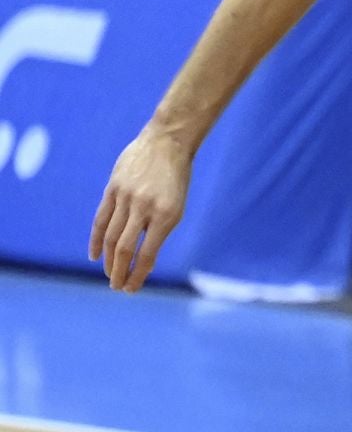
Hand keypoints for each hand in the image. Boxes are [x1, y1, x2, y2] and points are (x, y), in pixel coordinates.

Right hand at [90, 124, 193, 291]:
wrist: (167, 142)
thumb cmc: (176, 178)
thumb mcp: (176, 206)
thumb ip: (158, 230)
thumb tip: (143, 261)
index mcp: (167, 215)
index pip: (147, 254)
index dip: (137, 275)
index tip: (132, 289)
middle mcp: (145, 208)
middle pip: (125, 248)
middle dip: (120, 272)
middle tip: (118, 288)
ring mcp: (126, 197)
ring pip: (111, 236)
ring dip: (109, 260)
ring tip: (110, 276)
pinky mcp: (113, 188)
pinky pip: (101, 219)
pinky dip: (97, 240)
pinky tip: (95, 256)